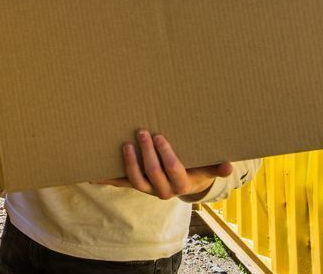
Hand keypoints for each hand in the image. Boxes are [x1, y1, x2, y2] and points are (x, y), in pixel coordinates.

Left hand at [91, 129, 232, 200]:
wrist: (185, 184)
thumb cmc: (197, 168)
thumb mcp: (208, 168)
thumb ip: (217, 166)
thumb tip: (229, 166)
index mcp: (181, 184)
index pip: (173, 170)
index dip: (166, 155)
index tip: (159, 137)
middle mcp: (162, 190)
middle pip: (152, 174)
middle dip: (147, 154)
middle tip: (142, 132)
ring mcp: (147, 188)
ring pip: (136, 181)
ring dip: (129, 164)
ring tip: (125, 145)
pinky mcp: (134, 184)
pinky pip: (119, 183)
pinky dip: (106, 179)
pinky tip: (93, 173)